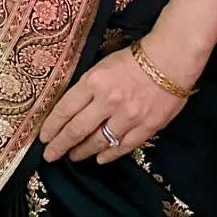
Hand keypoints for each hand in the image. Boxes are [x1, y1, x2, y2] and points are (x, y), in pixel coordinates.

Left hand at [38, 47, 189, 164]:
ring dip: (83, 152)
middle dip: (61, 145)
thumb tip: (70, 109)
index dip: (52, 127)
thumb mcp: (102, 65)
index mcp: (94, 82)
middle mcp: (109, 102)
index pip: (65, 110)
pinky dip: (109, 154)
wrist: (172, 59)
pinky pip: (123, 146)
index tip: (43, 138)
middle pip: (77, 130)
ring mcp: (128, 117)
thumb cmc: (135, 58)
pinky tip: (99, 158)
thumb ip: (87, 87)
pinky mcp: (147, 127)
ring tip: (74, 156)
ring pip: (99, 142)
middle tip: (51, 155)